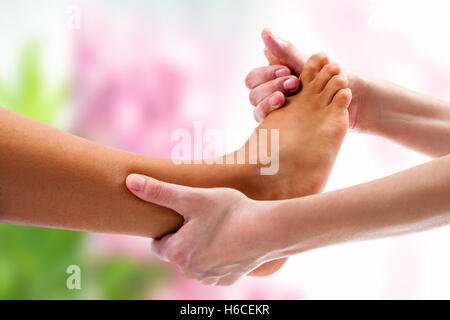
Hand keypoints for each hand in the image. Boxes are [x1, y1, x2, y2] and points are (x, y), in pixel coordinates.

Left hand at [125, 174, 279, 285]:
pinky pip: (214, 269)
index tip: (181, 217)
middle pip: (178, 253)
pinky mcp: (228, 279)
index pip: (158, 244)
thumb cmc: (230, 212)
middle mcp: (190, 272)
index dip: (168, 229)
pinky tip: (229, 241)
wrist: (268, 230)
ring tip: (216, 228)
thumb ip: (159, 191)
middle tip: (201, 218)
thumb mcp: (192, 197)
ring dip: (201, 248)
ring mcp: (210, 279)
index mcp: (177, 253)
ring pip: (196, 261)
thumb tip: (129, 181)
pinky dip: (218, 257)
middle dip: (185, 238)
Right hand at [247, 29, 370, 129]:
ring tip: (284, 99)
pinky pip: (271, 126)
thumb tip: (264, 33)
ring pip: (258, 110)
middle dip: (269, 87)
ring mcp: (281, 113)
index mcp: (278, 78)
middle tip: (292, 84)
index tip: (287, 71)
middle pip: (254, 93)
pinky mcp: (288, 128)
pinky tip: (291, 112)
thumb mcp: (312, 65)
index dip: (266, 74)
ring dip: (267, 103)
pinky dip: (277, 117)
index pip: (254, 78)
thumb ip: (287, 52)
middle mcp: (276, 94)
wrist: (361, 103)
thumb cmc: (337, 80)